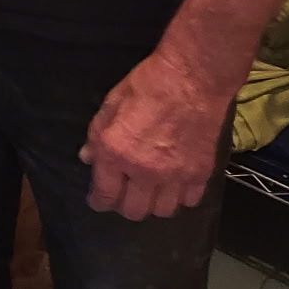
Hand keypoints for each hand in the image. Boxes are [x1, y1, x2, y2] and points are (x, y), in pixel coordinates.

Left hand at [80, 46, 231, 219]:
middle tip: (124, 192)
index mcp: (116, 152)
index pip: (104, 195)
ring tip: (151, 190)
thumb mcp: (111, 103)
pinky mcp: (201, 173)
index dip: (98, 201)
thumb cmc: (148, 84)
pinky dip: (181, 196)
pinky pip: (189, 201)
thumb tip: (88, 158)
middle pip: (134, 211)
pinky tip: (176, 183)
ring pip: (162, 211)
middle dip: (124, 204)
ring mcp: (175, 175)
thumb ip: (97, 135)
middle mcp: (145, 171)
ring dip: (154, 203)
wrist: (193, 77)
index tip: (97, 199)